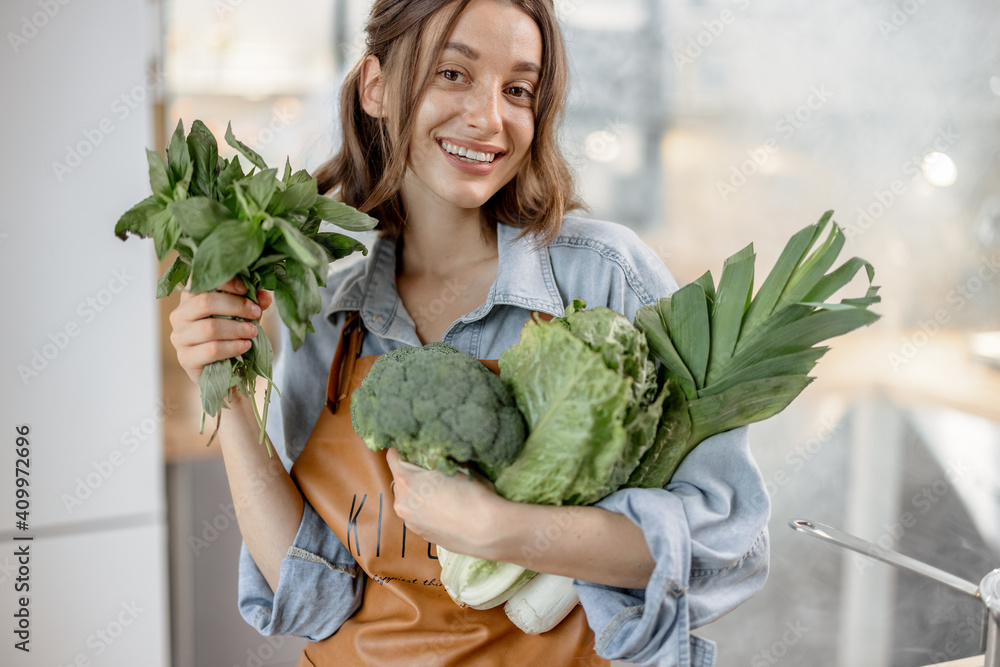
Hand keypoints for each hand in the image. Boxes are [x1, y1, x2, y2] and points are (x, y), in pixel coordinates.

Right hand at [168, 276, 272, 385]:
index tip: (246, 289)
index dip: (224, 282)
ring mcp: (179, 337)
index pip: (199, 280)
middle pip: (205, 302)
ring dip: (236, 329)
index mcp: (190, 298)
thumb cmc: (230, 336)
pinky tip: (245, 346)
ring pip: (209, 328)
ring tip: (253, 332)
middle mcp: (180, 314)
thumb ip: (253, 303)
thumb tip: (265, 296)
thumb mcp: (243, 316)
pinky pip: (211, 349)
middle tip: (256, 313)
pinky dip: (233, 346)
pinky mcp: (185, 358)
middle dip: (236, 306)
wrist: (223, 372)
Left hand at [385, 448, 507, 558]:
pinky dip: (427, 510)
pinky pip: (419, 516)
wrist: (487, 532)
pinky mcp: (422, 535)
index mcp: (407, 482)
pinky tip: (446, 510)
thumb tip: (437, 456)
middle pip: (401, 481)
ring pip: (410, 500)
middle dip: (414, 474)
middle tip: (433, 472)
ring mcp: (410, 523)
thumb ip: (439, 461)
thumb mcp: (457, 468)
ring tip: (443, 494)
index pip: (393, 457)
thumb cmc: (473, 496)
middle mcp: (402, 503)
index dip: (402, 450)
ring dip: (420, 494)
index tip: (412, 449)